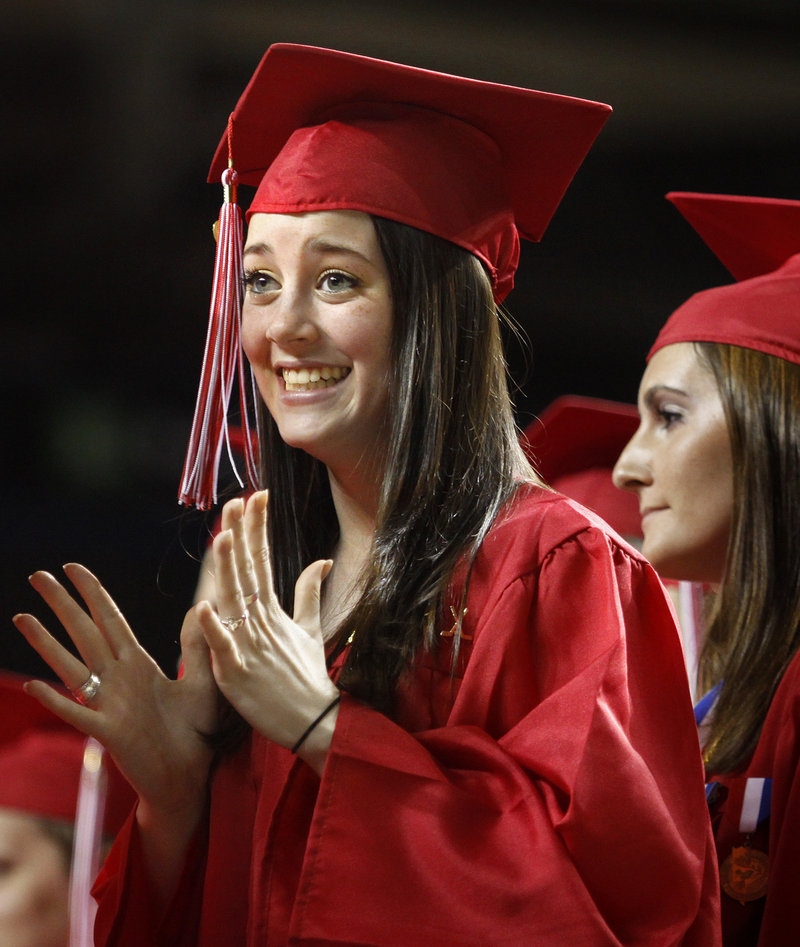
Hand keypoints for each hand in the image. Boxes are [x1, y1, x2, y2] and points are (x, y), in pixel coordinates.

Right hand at [13, 564, 218, 823]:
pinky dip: (57, 700)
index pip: (111, 621)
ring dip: (47, 643)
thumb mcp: (203, 683)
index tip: (73, 568)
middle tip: (38, 575)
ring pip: (73, 667)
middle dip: (63, 604)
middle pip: (86, 633)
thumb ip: (198, 646)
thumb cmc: (195, 733)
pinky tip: (36, 685)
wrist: (189, 779)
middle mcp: (119, 680)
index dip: (93, 594)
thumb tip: (201, 605)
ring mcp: (110, 706)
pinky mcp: (110, 734)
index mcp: (139, 666)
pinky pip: (79, 714)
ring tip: (23, 617)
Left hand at [197, 491, 339, 772]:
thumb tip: (322, 559)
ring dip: (229, 569)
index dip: (259, 528)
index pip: (264, 559)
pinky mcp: (238, 672)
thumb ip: (309, 592)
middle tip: (238, 501)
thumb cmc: (307, 677)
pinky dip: (214, 627)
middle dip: (243, 534)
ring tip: (223, 536)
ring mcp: (250, 645)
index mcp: (273, 611)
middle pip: (248, 571)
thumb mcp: (311, 630)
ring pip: (235, 600)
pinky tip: (204, 604)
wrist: (314, 721)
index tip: (257, 496)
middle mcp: (261, 622)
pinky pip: (223, 646)